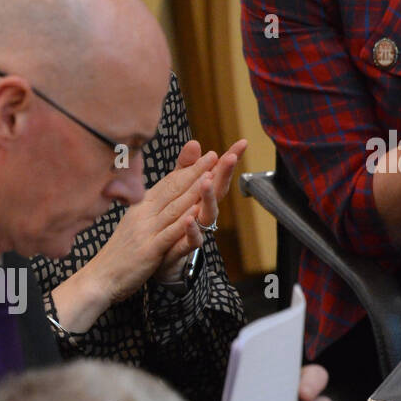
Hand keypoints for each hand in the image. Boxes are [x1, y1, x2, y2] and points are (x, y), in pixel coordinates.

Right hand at [87, 150, 218, 301]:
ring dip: (193, 190)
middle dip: (195, 171)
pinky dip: (184, 220)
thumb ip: (150, 208)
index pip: (168, 183)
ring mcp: (146, 231)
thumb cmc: (120, 252)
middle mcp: (143, 214)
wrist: (101, 277)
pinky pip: (170, 232)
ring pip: (174, 207)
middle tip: (214, 155)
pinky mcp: (149, 249)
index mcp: (141, 206)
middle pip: (173, 189)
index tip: (205, 154)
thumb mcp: (134, 224)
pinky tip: (198, 210)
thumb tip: (160, 193)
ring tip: (211, 174)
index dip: (187, 168)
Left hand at [154, 138, 247, 283]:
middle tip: (230, 157)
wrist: (158, 257)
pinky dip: (192, 229)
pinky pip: (192, 239)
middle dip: (225, 173)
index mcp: (201, 196)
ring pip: (208, 213)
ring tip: (208, 181)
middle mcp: (204, 211)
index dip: (229, 158)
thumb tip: (195, 143)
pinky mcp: (184, 247)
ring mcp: (197, 229)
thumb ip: (185, 168)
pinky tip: (189, 217)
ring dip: (209, 197)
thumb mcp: (176, 189)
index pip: (217, 173)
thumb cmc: (173, 220)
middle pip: (218, 191)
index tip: (242, 143)